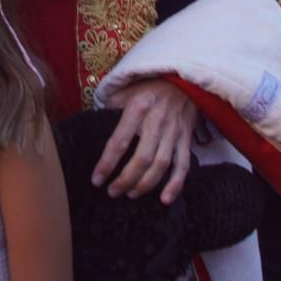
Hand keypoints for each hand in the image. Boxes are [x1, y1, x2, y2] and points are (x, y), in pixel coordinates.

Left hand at [93, 78, 197, 204]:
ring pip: (161, 165)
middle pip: (142, 158)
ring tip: (130, 195)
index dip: (107, 164)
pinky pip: (183, 165)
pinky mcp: (186, 139)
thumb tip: (95, 127)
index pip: (119, 141)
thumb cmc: (147, 88)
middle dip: (126, 180)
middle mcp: (157, 121)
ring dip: (145, 185)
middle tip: (112, 192)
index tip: (96, 180)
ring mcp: (174, 132)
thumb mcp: (124, 90)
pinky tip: (164, 200)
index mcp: (137, 108)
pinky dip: (176, 185)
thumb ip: (110, 108)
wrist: (183, 80)